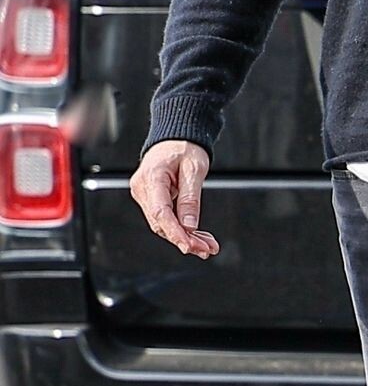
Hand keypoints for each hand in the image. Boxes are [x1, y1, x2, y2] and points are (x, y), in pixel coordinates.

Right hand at [129, 140, 218, 256]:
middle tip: (207, 249)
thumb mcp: (194, 169)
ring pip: (162, 224)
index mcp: (152, 177)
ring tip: (206, 246)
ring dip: (184, 237)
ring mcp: (144, 194)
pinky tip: (196, 238)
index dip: (175, 233)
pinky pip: (163, 218)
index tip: (189, 246)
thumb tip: (190, 225)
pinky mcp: (150, 199)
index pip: (161, 212)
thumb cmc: (184, 146)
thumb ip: (190, 198)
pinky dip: (180, 229)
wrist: (175, 137)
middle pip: (161, 223)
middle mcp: (143, 188)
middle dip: (184, 239)